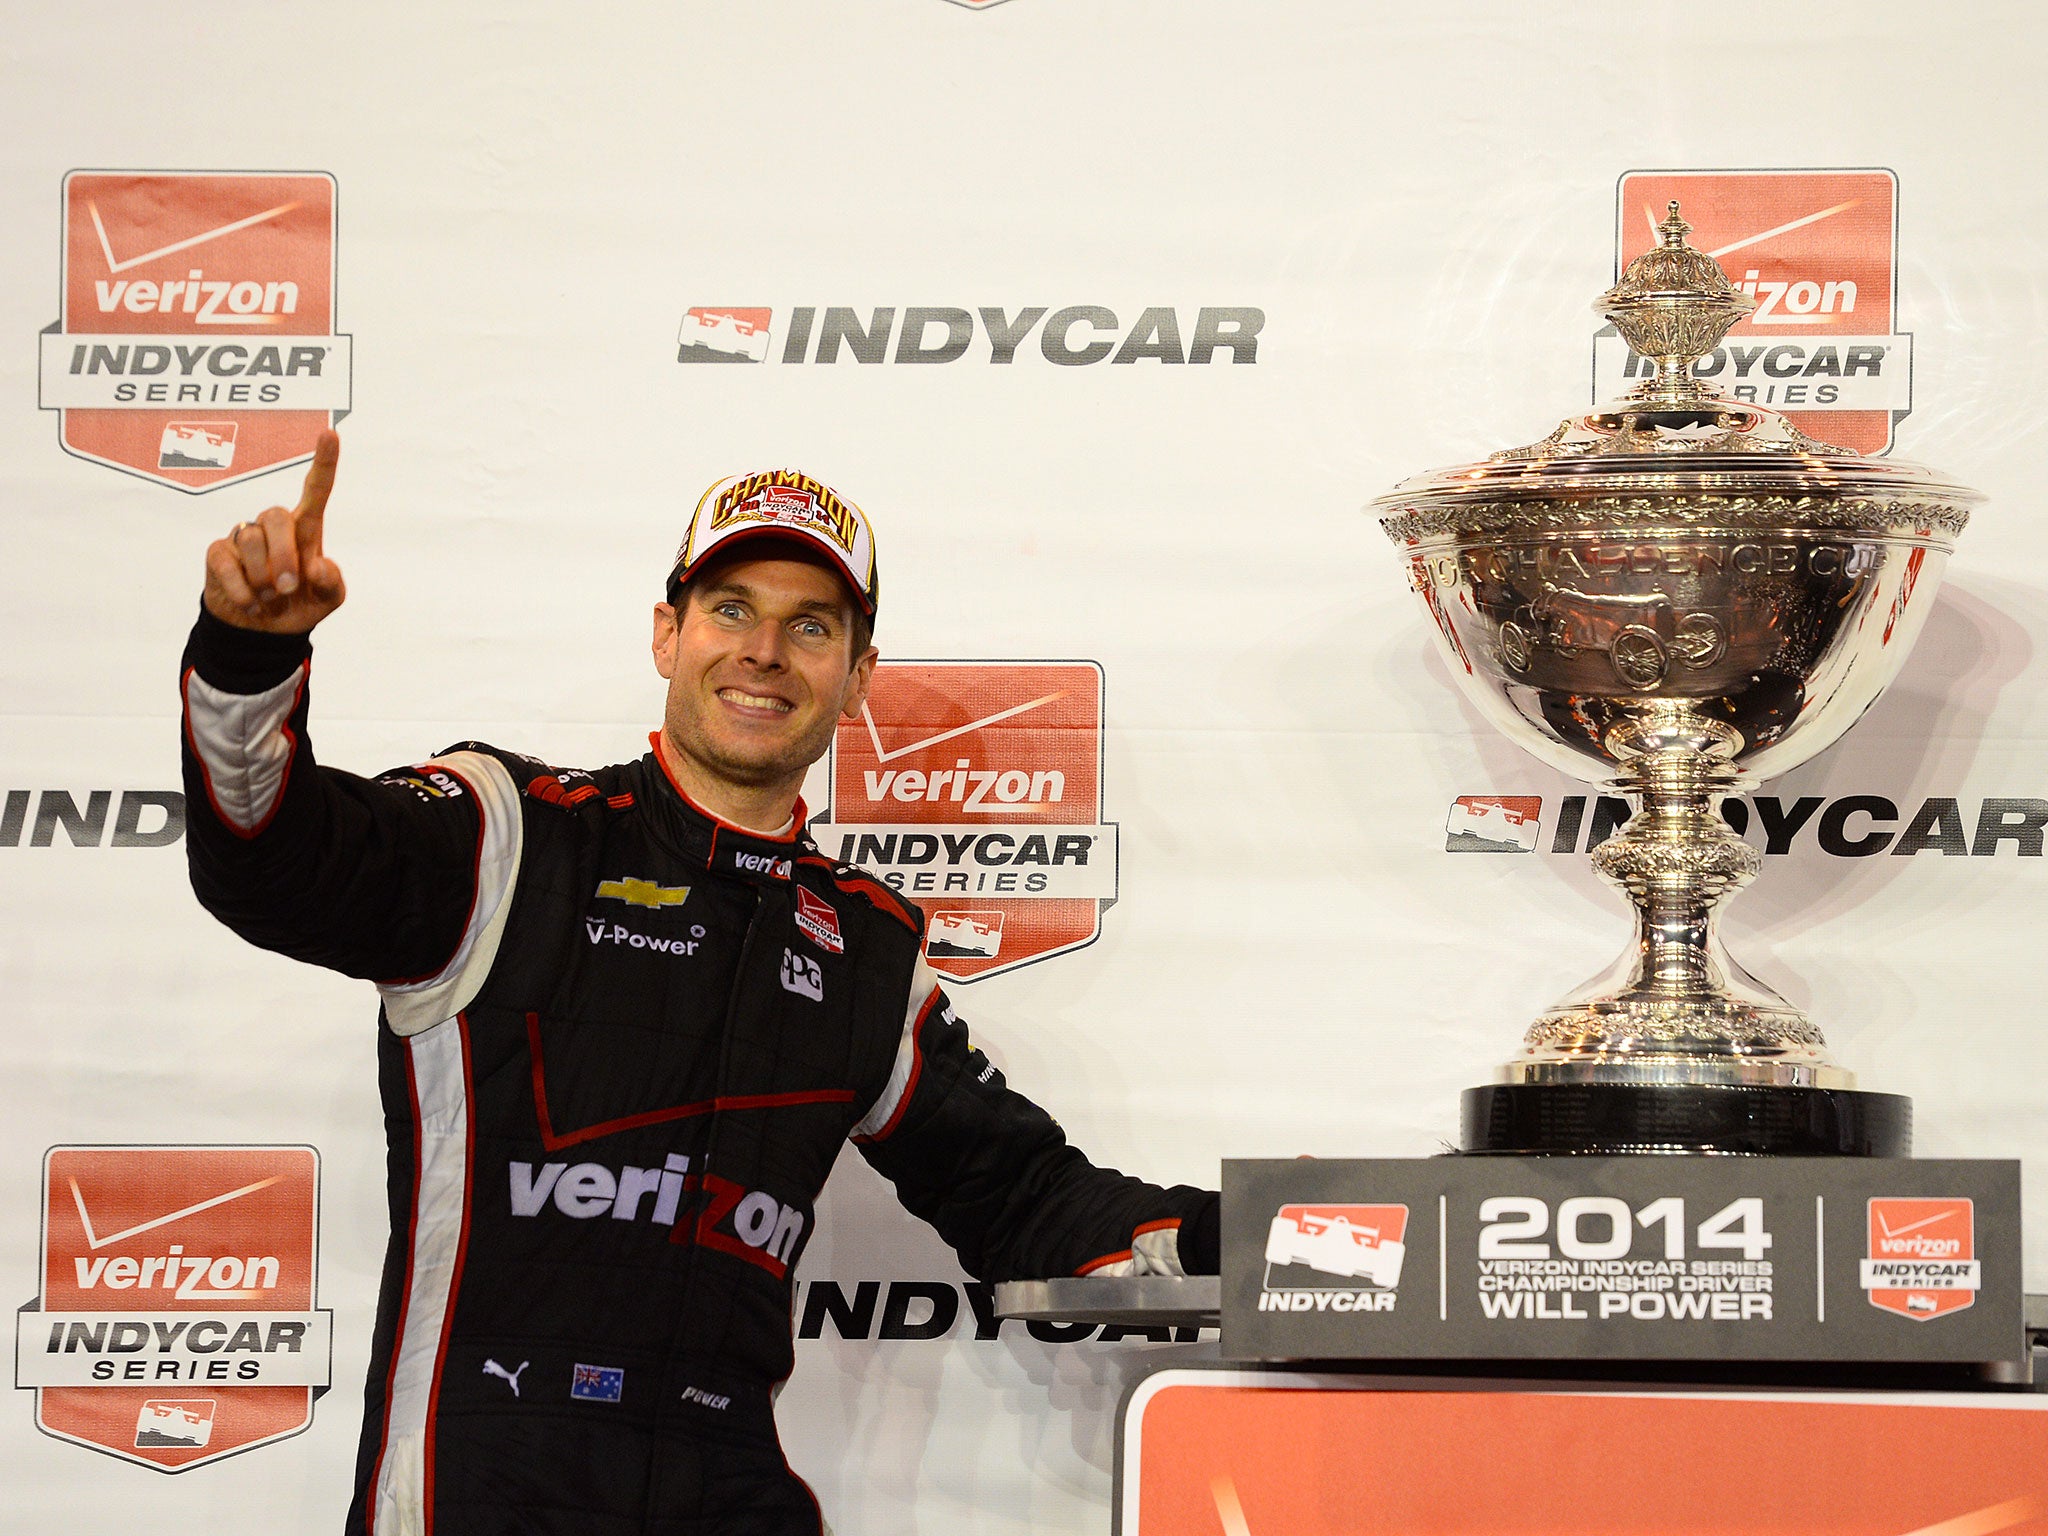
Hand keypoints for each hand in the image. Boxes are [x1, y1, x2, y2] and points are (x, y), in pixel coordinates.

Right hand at [203, 431, 346, 633]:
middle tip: (288, 587)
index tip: (331, 434)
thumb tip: (317, 566)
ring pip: (249, 539)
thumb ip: (331, 583)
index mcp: (306, 529)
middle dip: (284, 555)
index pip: (316, 490)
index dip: (324, 463)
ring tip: (270, 598)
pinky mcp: (219, 554)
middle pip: (275, 515)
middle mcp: (274, 526)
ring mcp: (243, 537)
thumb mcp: (328, 600)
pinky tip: (252, 604)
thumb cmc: (300, 604)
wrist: (263, 632)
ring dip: (263, 578)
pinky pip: (226, 563)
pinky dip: (242, 590)